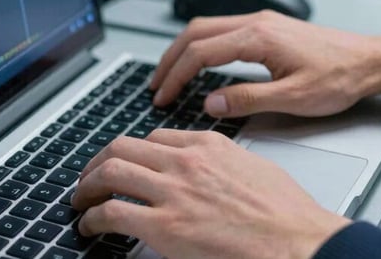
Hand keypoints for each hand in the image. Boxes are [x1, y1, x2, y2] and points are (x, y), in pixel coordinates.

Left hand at [72, 129, 350, 258]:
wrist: (300, 242)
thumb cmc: (287, 214)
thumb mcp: (253, 168)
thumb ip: (222, 163)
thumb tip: (207, 172)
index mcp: (207, 145)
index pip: (154, 138)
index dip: (131, 151)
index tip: (124, 162)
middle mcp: (185, 161)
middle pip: (122, 147)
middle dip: (98, 162)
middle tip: (90, 177)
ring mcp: (173, 191)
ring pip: (110, 172)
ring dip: (87, 186)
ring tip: (80, 199)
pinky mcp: (166, 226)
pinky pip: (113, 212)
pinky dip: (93, 217)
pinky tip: (89, 226)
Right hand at [150, 10, 380, 117]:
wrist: (370, 61)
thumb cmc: (340, 77)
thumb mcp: (294, 98)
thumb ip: (247, 100)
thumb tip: (211, 103)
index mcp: (258, 38)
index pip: (200, 52)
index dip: (176, 75)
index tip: (163, 96)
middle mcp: (256, 22)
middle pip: (195, 32)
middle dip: (170, 59)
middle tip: (156, 85)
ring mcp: (261, 22)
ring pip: (206, 27)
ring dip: (183, 50)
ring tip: (170, 74)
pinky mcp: (267, 27)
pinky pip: (222, 30)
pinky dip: (202, 45)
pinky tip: (200, 62)